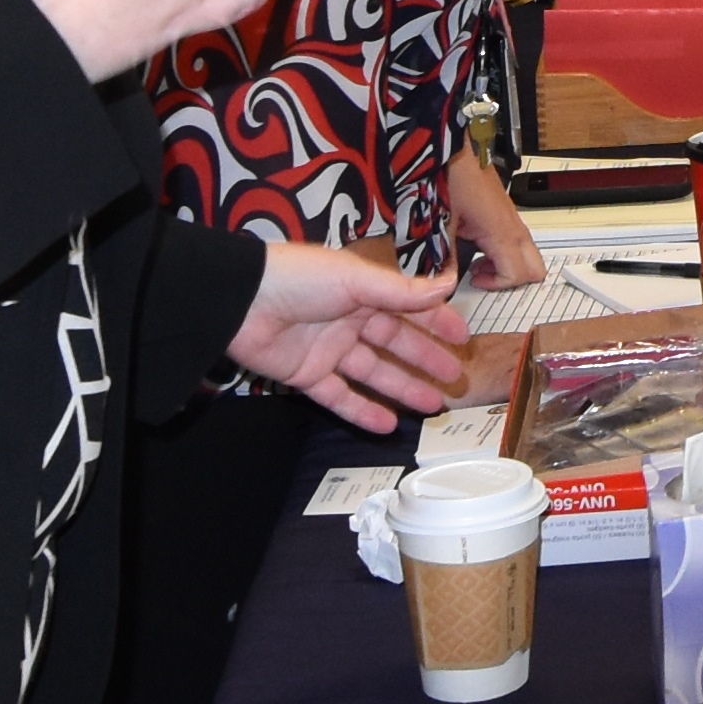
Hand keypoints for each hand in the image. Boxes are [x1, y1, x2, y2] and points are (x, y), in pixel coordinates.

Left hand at [233, 239, 475, 427]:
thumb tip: (444, 286)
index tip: (463, 337)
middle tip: (455, 378)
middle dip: (426, 360)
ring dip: (403, 389)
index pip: (408, 308)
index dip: (436, 322)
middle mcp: (347, 318)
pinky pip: (340, 397)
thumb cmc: (295, 278)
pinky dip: (362, 412)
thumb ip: (400, 291)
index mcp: (361, 290)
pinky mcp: (307, 374)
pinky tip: (387, 425)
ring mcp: (328, 348)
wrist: (240, 301)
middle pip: (396, 344)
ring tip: (431, 406)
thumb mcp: (354, 279)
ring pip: (374, 373)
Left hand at [442, 151, 547, 290]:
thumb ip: (444, 256)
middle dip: (513, 279)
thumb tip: (444, 280)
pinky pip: (515, 239)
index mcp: (501, 230)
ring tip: (476, 260)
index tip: (473, 278)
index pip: (518, 274)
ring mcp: (511, 217)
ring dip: (506, 264)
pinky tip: (474, 241)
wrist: (451, 142)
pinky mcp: (504, 210)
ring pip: (527, 254)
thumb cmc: (450, 173)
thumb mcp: (441, 221)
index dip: (497, 284)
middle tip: (484, 276)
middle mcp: (512, 225)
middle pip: (535, 268)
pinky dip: (501, 250)